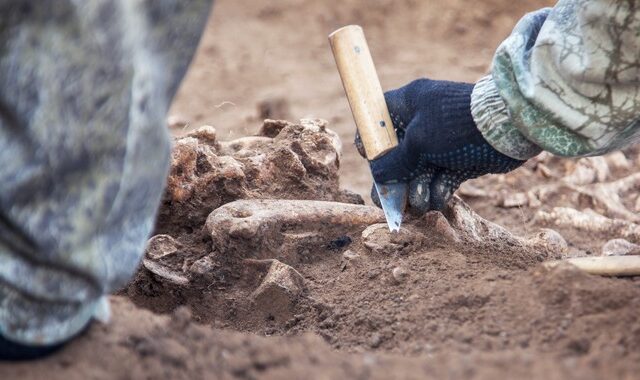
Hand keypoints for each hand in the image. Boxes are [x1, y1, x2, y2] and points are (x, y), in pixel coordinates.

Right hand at [355, 78, 524, 213]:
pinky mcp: (457, 161)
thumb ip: (394, 161)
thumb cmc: (457, 125)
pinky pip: (438, 180)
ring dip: (417, 191)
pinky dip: (437, 192)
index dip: (370, 142)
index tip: (371, 161)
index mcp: (409, 104)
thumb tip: (377, 175)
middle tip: (390, 203)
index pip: (378, 121)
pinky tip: (439, 198)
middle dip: (394, 181)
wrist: (508, 130)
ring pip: (417, 173)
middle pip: (396, 156)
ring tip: (421, 202)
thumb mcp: (418, 142)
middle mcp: (421, 122)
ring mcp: (440, 143)